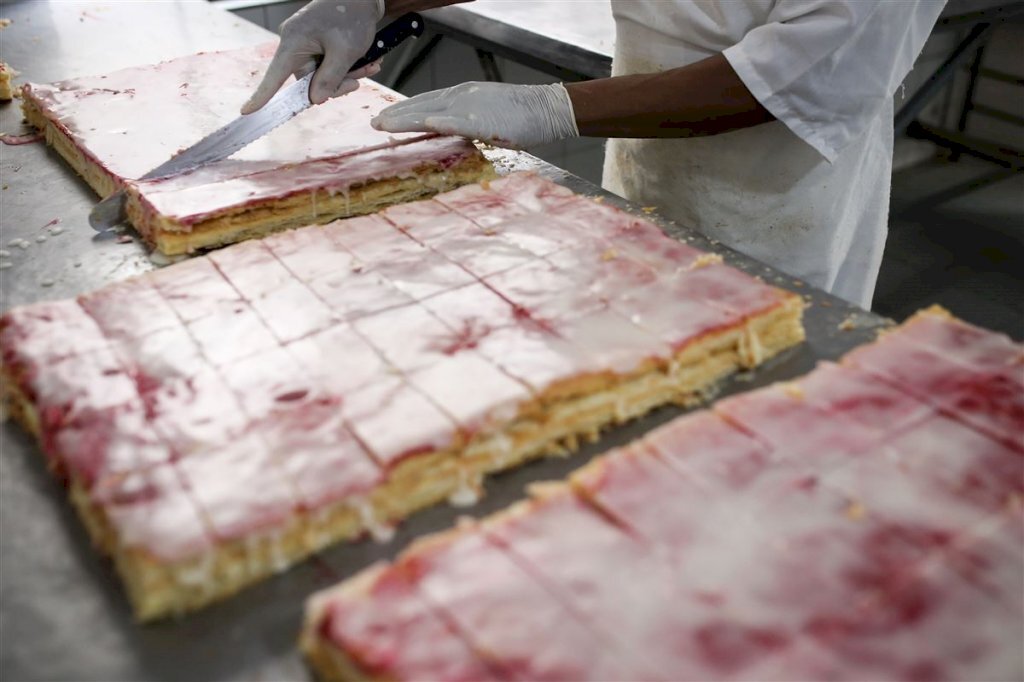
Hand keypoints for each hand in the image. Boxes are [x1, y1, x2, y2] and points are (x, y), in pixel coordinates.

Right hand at [241, 0, 384, 113]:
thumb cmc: (352, 16)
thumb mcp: (344, 52)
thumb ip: (329, 79)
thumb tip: (315, 100)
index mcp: (293, 42)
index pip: (274, 76)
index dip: (262, 96)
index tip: (246, 111)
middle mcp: (294, 43)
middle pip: (307, 81)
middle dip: (335, 85)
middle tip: (358, 81)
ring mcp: (305, 43)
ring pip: (322, 75)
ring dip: (346, 76)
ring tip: (368, 66)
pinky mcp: (316, 43)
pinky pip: (328, 65)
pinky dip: (347, 67)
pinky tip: (366, 62)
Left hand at [371, 82, 578, 148]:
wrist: (546, 109)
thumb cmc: (521, 116)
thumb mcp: (487, 115)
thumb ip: (466, 122)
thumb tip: (449, 132)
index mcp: (462, 96)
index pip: (426, 103)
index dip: (404, 110)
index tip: (385, 117)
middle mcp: (461, 98)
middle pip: (422, 107)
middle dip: (396, 116)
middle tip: (373, 123)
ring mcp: (471, 108)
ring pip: (431, 113)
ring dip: (406, 119)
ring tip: (384, 125)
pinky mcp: (484, 121)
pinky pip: (458, 122)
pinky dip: (440, 123)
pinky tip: (425, 126)